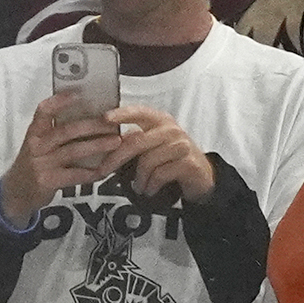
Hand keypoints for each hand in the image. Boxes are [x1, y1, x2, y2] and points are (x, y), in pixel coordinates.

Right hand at [0, 90, 128, 221]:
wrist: (16, 193)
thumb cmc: (33, 165)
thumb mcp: (38, 145)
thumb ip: (55, 133)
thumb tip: (88, 118)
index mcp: (35, 132)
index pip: (43, 111)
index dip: (60, 101)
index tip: (78, 94)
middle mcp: (37, 145)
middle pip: (66, 130)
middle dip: (92, 125)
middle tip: (112, 123)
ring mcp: (42, 164)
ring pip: (73, 151)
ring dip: (97, 145)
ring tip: (116, 142)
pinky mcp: (48, 181)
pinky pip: (75, 175)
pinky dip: (92, 172)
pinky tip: (106, 169)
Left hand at [100, 104, 215, 203]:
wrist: (201, 177)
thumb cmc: (171, 160)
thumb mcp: (152, 147)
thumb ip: (133, 142)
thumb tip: (104, 147)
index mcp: (160, 120)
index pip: (139, 112)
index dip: (121, 114)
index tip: (105, 118)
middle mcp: (171, 129)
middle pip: (136, 142)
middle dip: (116, 159)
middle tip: (102, 172)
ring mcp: (181, 145)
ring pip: (147, 161)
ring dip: (138, 179)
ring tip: (138, 187)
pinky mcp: (188, 163)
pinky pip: (160, 174)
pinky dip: (151, 186)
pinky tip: (150, 190)